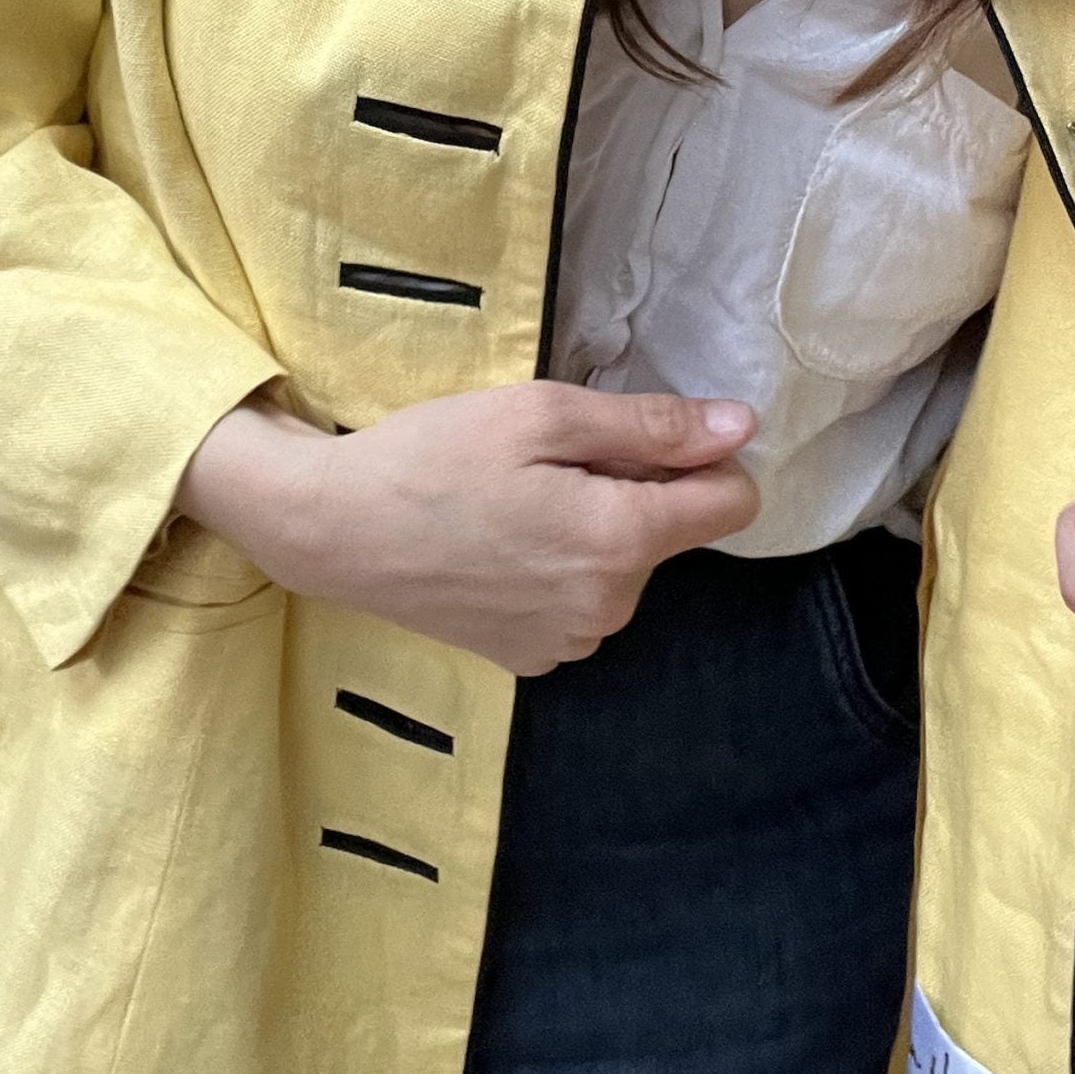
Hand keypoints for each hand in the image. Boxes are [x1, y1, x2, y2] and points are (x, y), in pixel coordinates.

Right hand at [173, 382, 761, 675]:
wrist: (333, 530)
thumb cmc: (433, 455)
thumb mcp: (541, 414)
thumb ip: (650, 425)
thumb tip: (742, 427)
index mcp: (620, 541)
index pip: (732, 503)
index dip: (703, 457)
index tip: (643, 435)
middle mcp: (609, 607)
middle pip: (669, 533)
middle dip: (631, 490)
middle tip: (545, 462)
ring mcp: (570, 642)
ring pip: (623, 568)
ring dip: (593, 531)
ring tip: (513, 502)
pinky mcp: (531, 659)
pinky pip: (579, 602)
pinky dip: (556, 570)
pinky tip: (497, 546)